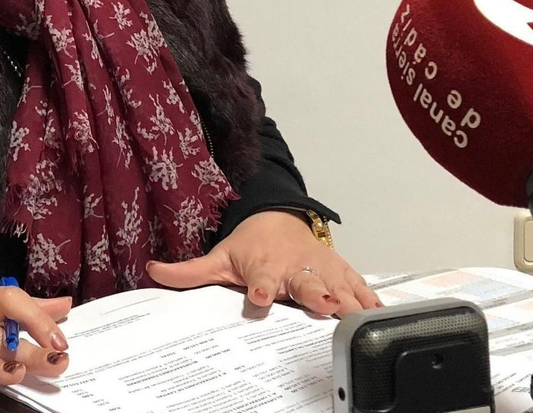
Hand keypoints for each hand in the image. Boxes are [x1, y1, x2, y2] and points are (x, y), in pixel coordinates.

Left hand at [147, 210, 381, 316]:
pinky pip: (358, 286)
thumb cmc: (249, 245)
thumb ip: (189, 272)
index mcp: (264, 267)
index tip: (259, 297)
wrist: (279, 218)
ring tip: (355, 313)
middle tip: (322, 304)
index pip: (261, 280)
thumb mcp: (219, 257)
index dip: (260, 289)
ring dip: (347, 299)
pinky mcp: (340, 271)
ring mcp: (320, 268)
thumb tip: (151, 272)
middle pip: (306, 283)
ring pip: (337, 285)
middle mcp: (294, 268)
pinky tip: (381, 314)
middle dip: (314, 293)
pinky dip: (369, 298)